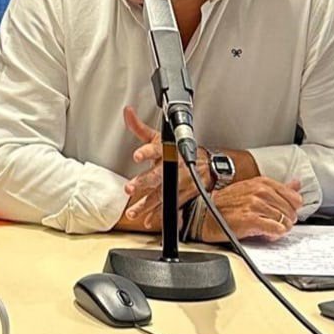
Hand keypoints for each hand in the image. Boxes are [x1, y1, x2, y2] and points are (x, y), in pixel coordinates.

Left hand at [119, 106, 205, 230]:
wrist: (206, 165)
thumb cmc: (176, 151)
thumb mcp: (159, 138)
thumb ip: (140, 128)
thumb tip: (127, 112)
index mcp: (166, 151)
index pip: (156, 149)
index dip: (147, 151)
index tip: (137, 155)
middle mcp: (171, 168)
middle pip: (157, 175)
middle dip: (144, 182)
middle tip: (130, 188)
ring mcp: (177, 184)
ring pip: (160, 195)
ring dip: (146, 205)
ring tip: (133, 212)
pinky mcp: (181, 196)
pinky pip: (169, 207)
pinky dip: (159, 216)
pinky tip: (148, 222)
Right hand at [198, 177, 302, 242]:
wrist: (203, 215)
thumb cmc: (224, 205)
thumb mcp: (251, 189)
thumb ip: (277, 188)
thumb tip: (296, 184)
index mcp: (262, 183)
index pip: (294, 197)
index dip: (290, 209)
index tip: (281, 213)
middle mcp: (260, 191)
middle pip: (291, 211)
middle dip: (285, 220)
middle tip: (272, 224)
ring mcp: (256, 205)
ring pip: (285, 222)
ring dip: (278, 229)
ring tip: (266, 229)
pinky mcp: (251, 220)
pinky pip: (276, 230)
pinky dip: (273, 235)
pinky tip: (264, 234)